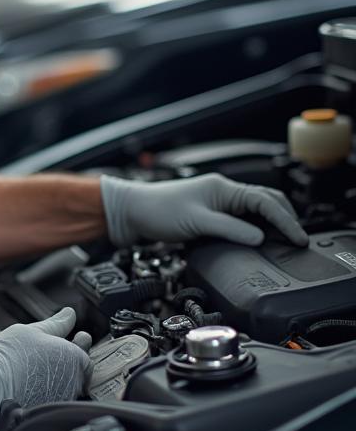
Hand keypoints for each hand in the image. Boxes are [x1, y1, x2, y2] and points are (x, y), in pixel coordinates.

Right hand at [0, 307, 91, 430]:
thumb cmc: (8, 358)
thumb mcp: (31, 330)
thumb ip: (56, 323)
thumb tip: (69, 314)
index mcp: (75, 359)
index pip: (85, 353)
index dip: (77, 344)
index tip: (72, 338)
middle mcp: (74, 383)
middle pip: (78, 372)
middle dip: (68, 362)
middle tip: (51, 354)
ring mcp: (63, 401)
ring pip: (66, 387)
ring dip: (57, 378)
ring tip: (36, 369)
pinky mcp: (49, 413)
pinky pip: (54, 400)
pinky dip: (46, 392)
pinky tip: (31, 385)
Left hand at [101, 173, 307, 247]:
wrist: (132, 212)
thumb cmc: (157, 211)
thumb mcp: (197, 222)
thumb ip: (230, 229)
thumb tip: (259, 238)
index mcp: (224, 188)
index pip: (266, 202)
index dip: (286, 221)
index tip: (298, 239)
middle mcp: (224, 192)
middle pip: (266, 202)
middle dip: (285, 219)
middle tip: (298, 240)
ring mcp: (217, 202)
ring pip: (255, 210)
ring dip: (271, 223)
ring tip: (284, 242)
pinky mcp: (210, 213)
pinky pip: (241, 219)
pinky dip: (255, 228)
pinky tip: (259, 240)